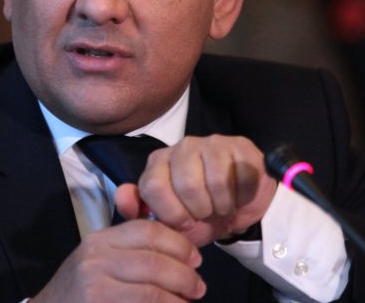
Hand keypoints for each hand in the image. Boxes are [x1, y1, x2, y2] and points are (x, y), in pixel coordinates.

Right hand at [31, 220, 205, 301]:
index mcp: (100, 240)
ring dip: (179, 300)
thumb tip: (183, 248)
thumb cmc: (79, 289)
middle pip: (156, 263)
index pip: (149, 231)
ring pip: (153, 292)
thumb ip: (131, 248)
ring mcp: (96, 288)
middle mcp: (96, 260)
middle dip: (185, 276)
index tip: (195, 258)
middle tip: (198, 287)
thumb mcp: (98, 258)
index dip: (179, 244)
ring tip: (187, 302)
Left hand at [127, 135, 276, 245]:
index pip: (153, 187)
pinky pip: (242, 178)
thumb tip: (122, 197)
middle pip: (187, 185)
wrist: (237, 209)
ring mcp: (212, 142)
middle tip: (206, 213)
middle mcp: (182, 147)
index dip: (172, 214)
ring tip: (222, 207)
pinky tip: (238, 197)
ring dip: (222, 205)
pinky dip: (242, 198)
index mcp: (158, 163)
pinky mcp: (241, 146)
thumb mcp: (167, 222)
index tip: (184, 222)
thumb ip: (138, 211)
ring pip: (216, 182)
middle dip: (200, 211)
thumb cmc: (198, 214)